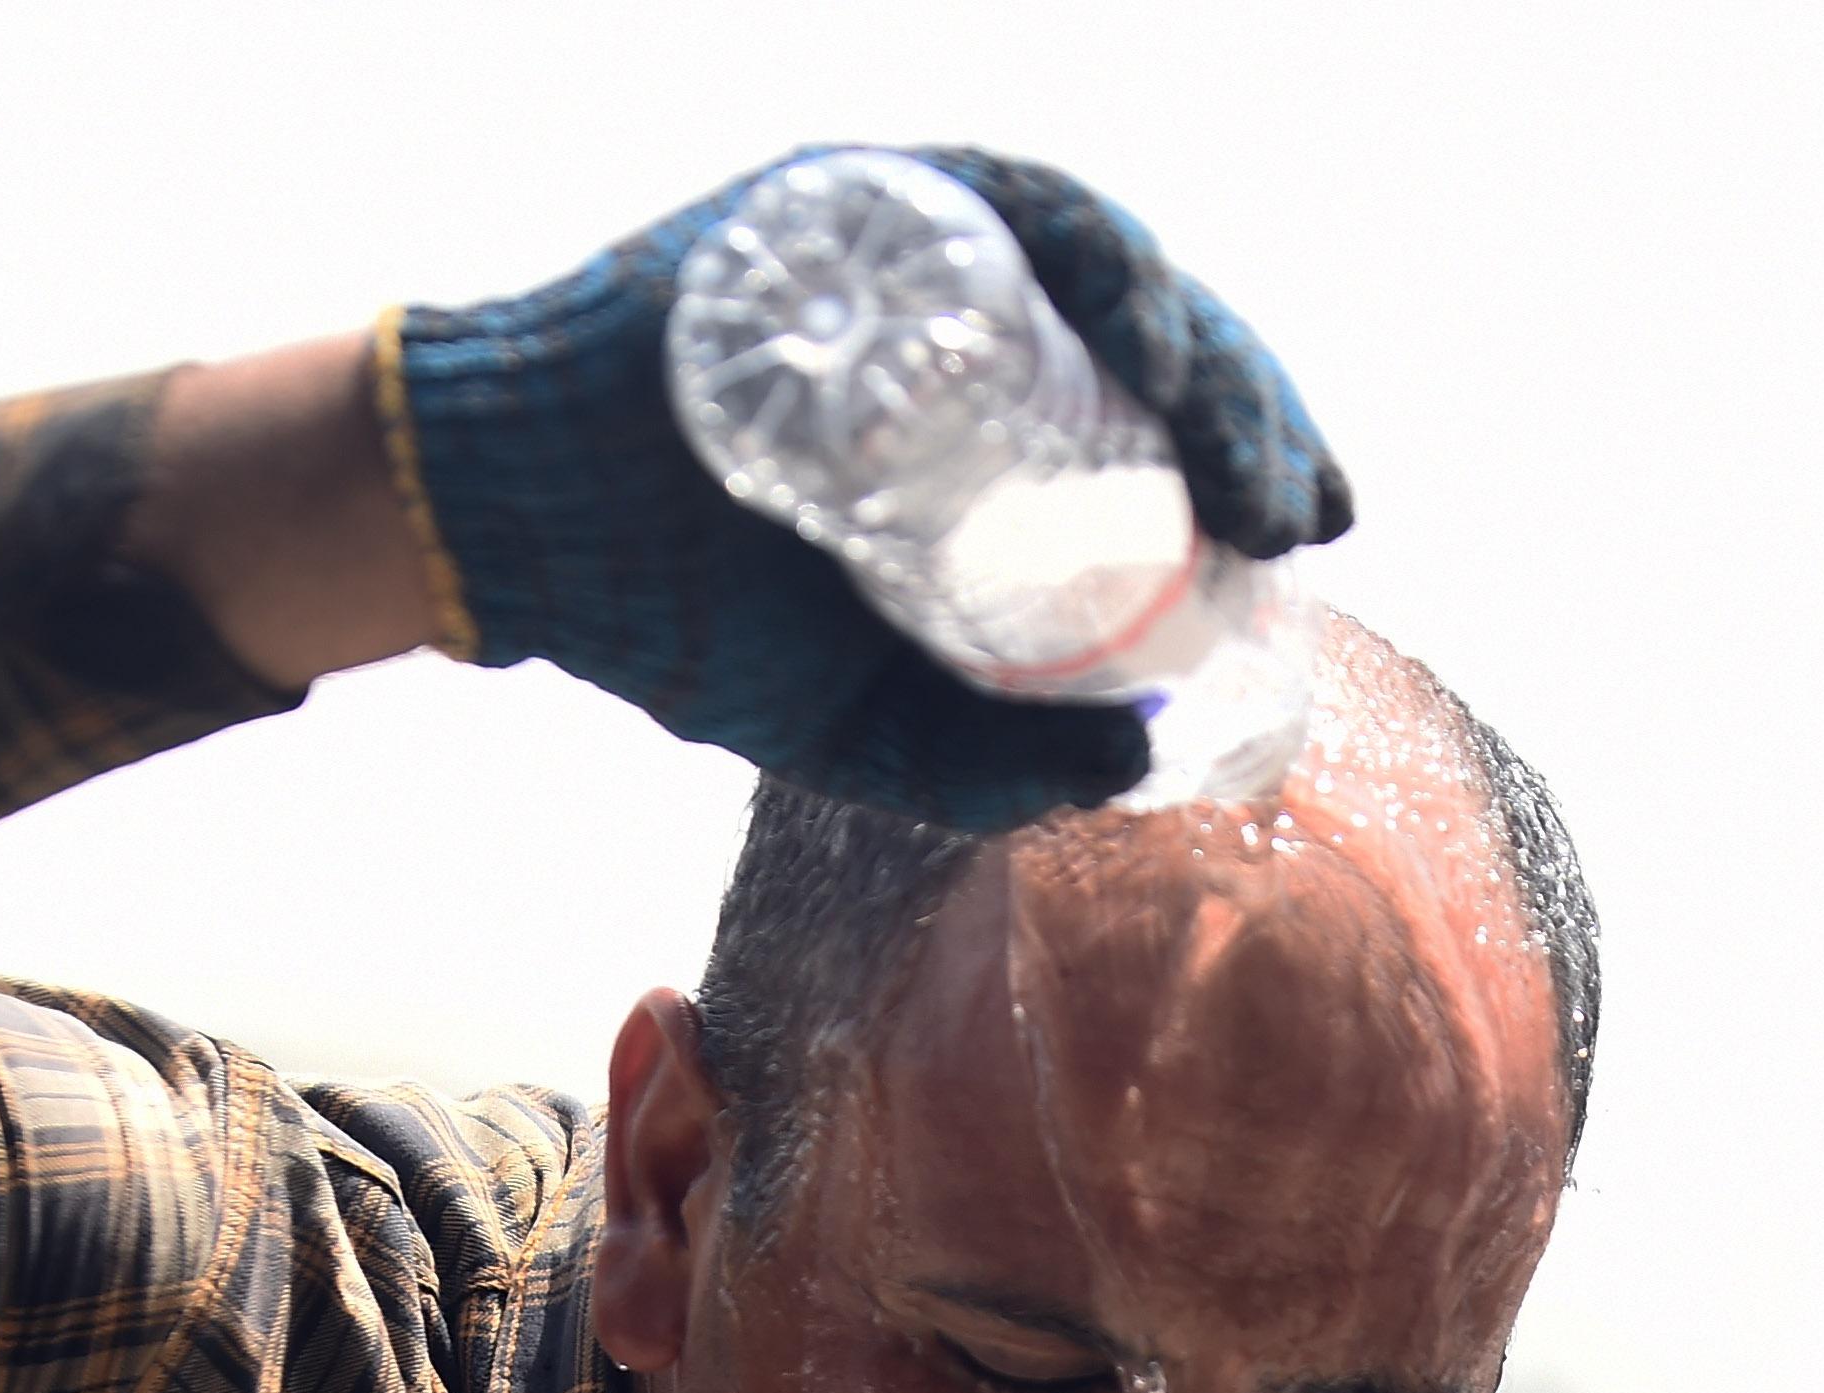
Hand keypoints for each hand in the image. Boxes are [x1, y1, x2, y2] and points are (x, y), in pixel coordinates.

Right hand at [390, 147, 1353, 831]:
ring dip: (1195, 339)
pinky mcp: (843, 201)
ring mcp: (906, 251)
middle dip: (1247, 411)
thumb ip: (986, 760)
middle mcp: (958, 318)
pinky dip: (1088, 254)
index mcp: (981, 420)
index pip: (1149, 416)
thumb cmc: (678, 618)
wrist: (517, 539)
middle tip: (1293, 507)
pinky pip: (996, 199)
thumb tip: (1143, 761)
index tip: (1306, 529)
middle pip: (1146, 335)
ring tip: (1238, 448)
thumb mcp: (859, 722)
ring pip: (1098, 262)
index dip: (1246, 457)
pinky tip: (1142, 334)